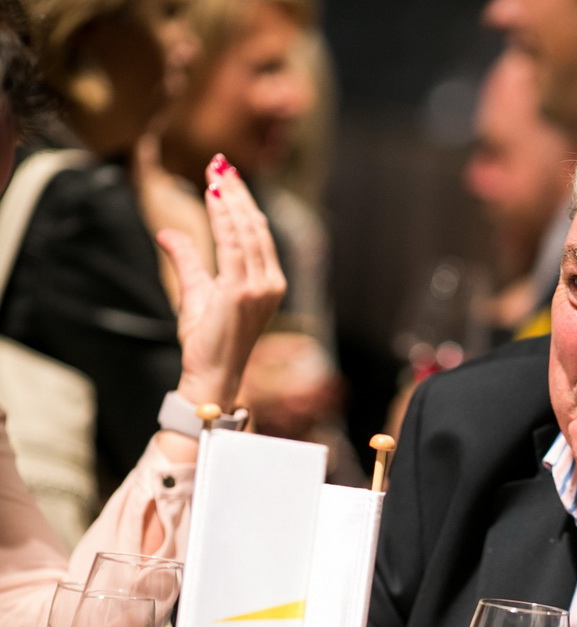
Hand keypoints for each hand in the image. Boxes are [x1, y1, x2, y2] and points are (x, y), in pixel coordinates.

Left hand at [157, 153, 285, 413]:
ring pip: (247, 230)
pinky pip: (233, 245)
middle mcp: (270, 282)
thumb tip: (166, 232)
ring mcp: (260, 287)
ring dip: (230, 198)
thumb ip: (187, 260)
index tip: (226, 176)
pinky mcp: (243, 291)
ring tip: (216, 172)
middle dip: (237, 191)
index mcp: (268, 281)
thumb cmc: (207, 342)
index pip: (257, 232)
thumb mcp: (196, 293)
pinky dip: (224, 218)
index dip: (242, 201)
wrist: (212, 373)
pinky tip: (213, 196)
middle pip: (255, 225)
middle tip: (220, 162)